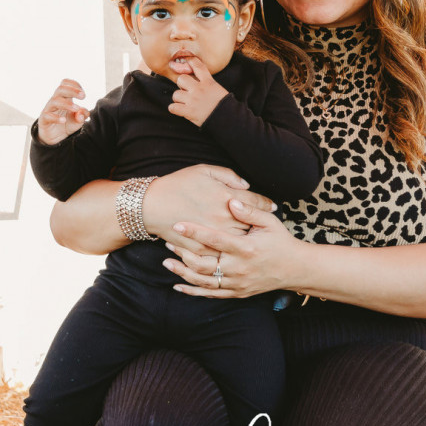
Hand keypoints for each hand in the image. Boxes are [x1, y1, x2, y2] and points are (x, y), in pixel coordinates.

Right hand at [36, 79, 87, 145]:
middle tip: (83, 96)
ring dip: (67, 104)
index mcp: (64, 97)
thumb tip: (81, 113)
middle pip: (60, 89)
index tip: (83, 95)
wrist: (54, 138)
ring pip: (55, 101)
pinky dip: (56, 118)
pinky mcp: (44, 119)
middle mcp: (55, 101)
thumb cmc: (66, 124)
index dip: (74, 85)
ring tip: (76, 108)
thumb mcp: (78, 121)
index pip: (65, 83)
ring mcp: (48, 109)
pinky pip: (47, 115)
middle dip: (72, 90)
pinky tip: (64, 120)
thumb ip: (82, 115)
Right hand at [138, 163, 273, 240]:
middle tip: (268, 226)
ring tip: (255, 240)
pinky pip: (220, 255)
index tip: (273, 206)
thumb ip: (228, 176)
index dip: (266, 203)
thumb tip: (246, 186)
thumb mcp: (203, 170)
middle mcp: (223, 218)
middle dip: (260, 224)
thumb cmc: (178, 184)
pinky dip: (229, 253)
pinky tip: (234, 251)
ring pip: (238, 242)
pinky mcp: (202, 249)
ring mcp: (213, 236)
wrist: (152, 205)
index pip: (255, 201)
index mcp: (225, 197)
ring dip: (248, 240)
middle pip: (251, 225)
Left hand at [163, 199, 299, 298]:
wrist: (295, 269)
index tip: (177, 224)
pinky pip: (211, 294)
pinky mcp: (237, 293)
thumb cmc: (281, 241)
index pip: (214, 239)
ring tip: (166, 263)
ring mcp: (237, 283)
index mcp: (246, 248)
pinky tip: (178, 286)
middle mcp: (239, 268)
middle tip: (167, 243)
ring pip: (203, 281)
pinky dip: (193, 291)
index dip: (194, 231)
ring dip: (182, 272)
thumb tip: (231, 201)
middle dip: (182, 253)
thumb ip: (250, 211)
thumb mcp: (270, 222)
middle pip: (203, 263)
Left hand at [167, 58, 228, 126]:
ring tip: (185, 103)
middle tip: (186, 91)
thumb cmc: (224, 105)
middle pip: (181, 79)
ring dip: (178, 99)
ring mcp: (192, 100)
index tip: (186, 61)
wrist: (227, 119)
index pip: (198, 66)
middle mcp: (199, 89)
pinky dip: (174, 109)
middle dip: (181, 85)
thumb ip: (207, 83)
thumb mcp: (218, 89)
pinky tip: (180, 110)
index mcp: (208, 82)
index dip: (190, 61)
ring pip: (175, 94)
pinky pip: (172, 107)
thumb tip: (195, 79)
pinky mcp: (188, 111)